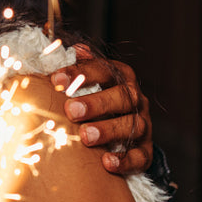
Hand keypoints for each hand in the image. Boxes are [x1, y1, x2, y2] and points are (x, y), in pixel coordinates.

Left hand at [51, 44, 152, 174]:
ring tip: (85, 136)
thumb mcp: (86, 80)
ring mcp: (143, 125)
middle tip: (71, 110)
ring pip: (133, 125)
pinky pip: (141, 155)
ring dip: (108, 130)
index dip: (81, 73)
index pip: (103, 70)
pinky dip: (125, 160)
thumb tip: (62, 40)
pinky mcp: (145, 150)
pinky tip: (107, 162)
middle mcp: (135, 99)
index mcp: (119, 77)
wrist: (122, 130)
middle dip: (96, 103)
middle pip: (123, 97)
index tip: (56, 79)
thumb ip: (75, 64)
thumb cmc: (95, 99)